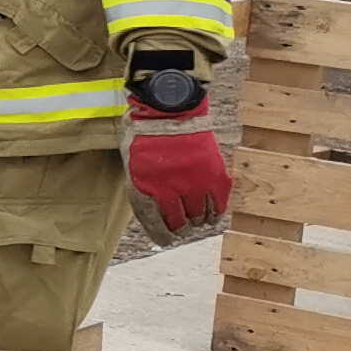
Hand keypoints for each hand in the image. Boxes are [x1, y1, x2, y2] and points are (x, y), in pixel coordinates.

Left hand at [124, 98, 230, 245]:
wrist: (169, 110)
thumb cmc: (145, 135)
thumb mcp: (132, 164)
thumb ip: (142, 187)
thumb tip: (153, 211)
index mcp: (143, 187)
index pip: (153, 222)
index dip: (160, 234)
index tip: (165, 240)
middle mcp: (168, 190)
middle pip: (178, 222)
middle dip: (180, 228)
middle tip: (183, 226)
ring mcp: (192, 183)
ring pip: (199, 216)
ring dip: (198, 220)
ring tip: (197, 217)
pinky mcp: (212, 175)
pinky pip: (218, 204)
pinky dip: (216, 212)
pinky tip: (213, 214)